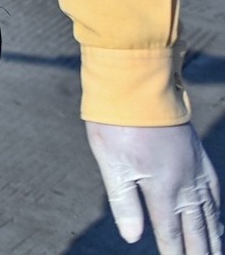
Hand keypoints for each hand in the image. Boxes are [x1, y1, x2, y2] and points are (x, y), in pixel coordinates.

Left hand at [87, 122, 220, 253]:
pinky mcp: (197, 156)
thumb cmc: (117, 125)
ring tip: (216, 253)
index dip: (175, 254)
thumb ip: (124, 203)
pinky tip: (216, 218)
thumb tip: (133, 238)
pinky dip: (216, 209)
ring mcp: (194, 169)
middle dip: (201, 252)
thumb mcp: (111, 163)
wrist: (136, 87)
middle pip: (196, 228)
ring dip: (214, 236)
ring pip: (209, 212)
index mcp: (161, 188)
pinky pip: (213, 190)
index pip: (171, 232)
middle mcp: (184, 183)